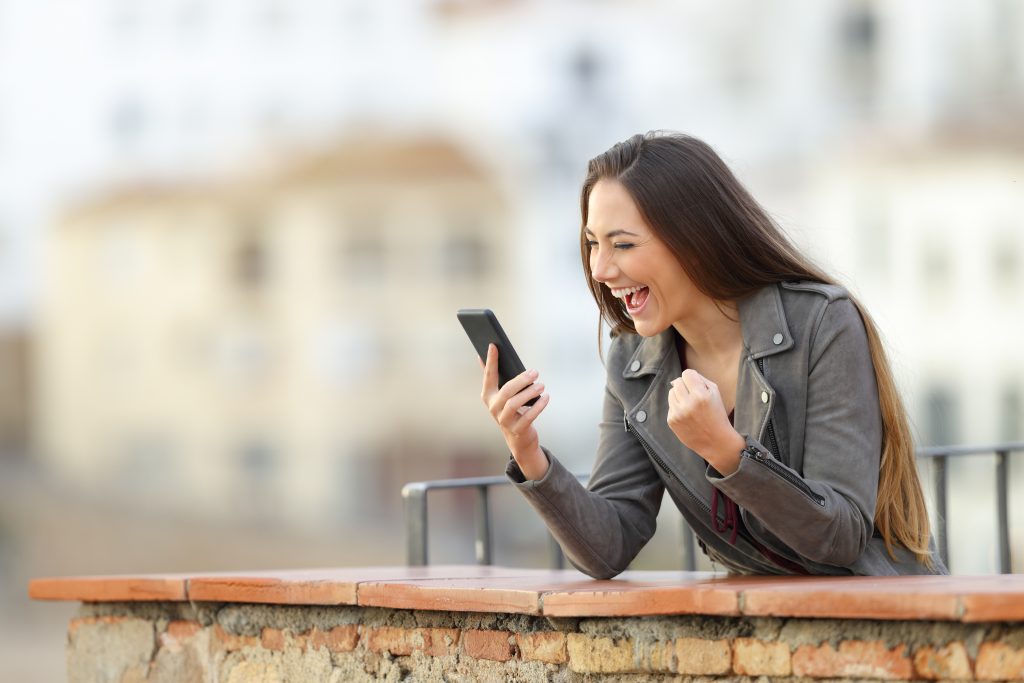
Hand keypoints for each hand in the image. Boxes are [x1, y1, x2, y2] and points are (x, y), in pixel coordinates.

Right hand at [479, 344, 550, 479]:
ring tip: (541, 385)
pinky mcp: (517, 429)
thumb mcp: (501, 394)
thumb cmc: (511, 410)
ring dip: (530, 392)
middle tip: (535, 372)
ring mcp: (504, 420)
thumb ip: (493, 377)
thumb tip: (482, 356)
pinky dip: (539, 405)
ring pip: (515, 403)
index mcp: (488, 396)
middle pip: (507, 391)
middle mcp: (493, 408)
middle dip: (522, 380)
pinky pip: (529, 416)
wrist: (518, 438)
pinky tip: (546, 397)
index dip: (491, 361)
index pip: (488, 376)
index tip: (494, 346)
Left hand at [667, 369, 744, 474]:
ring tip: (690, 406)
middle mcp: (688, 403)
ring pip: (671, 392)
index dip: (691, 378)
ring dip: (679, 396)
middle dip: (685, 386)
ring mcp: (678, 413)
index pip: (686, 374)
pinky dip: (677, 407)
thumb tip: (679, 378)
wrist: (716, 442)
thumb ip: (699, 379)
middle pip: (677, 382)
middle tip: (694, 395)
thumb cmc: (717, 414)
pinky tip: (687, 415)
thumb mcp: (715, 393)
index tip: (696, 385)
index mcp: (701, 395)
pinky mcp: (672, 421)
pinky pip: (670, 405)